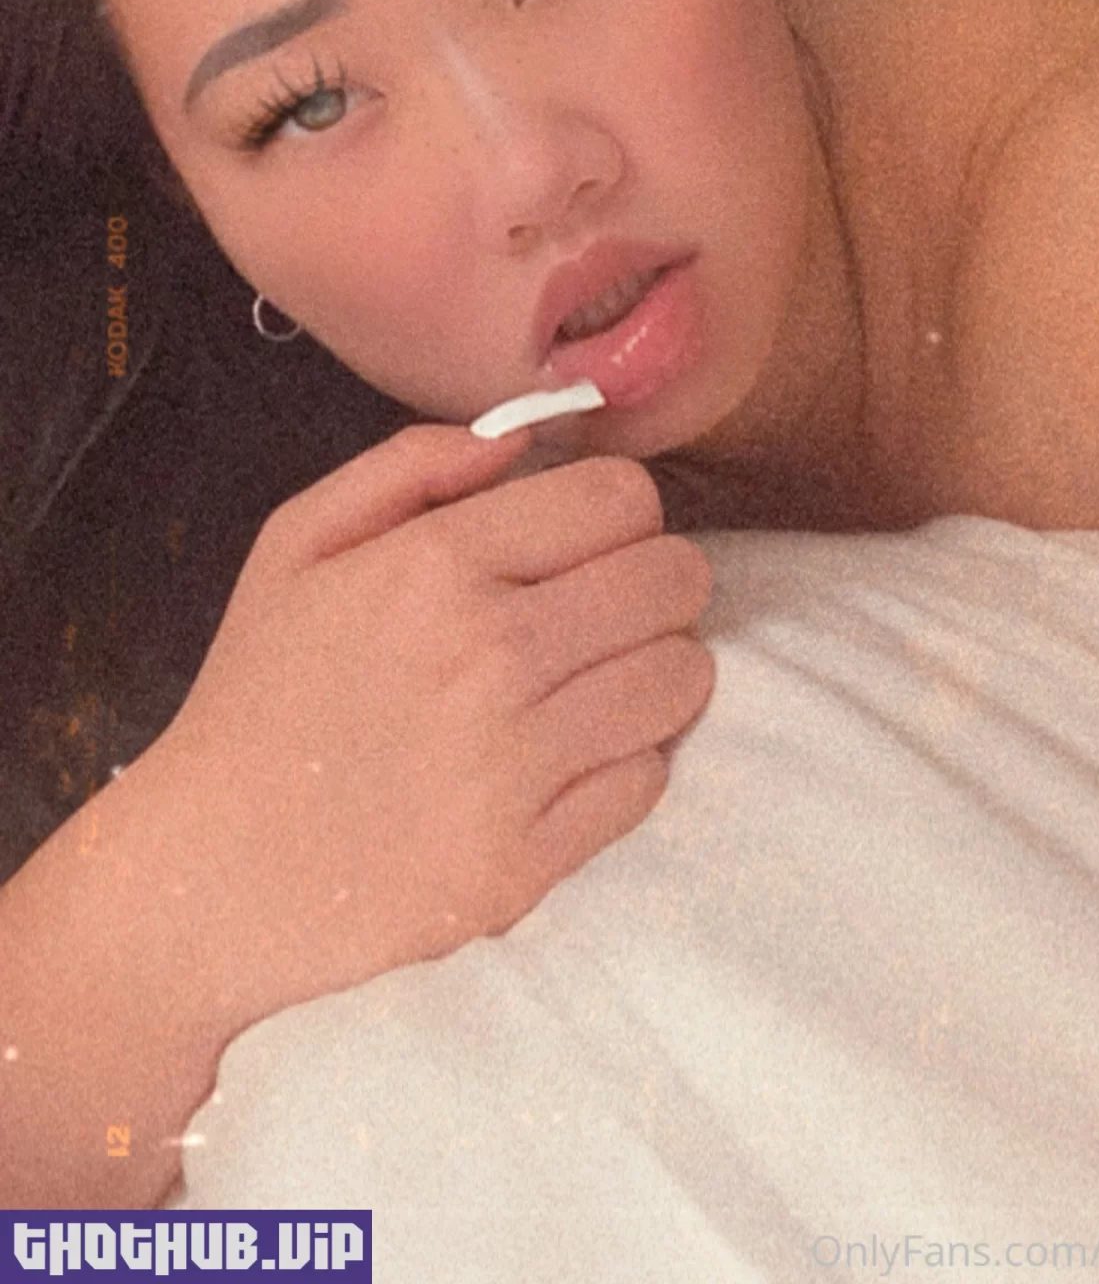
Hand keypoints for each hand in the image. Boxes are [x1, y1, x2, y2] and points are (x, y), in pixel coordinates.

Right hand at [135, 421, 714, 1023]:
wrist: (210, 870)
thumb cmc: (259, 691)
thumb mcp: (298, 543)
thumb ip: (412, 465)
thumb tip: (523, 436)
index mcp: (438, 567)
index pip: (622, 497)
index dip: (618, 509)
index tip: (589, 538)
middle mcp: (493, 656)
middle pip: (674, 579)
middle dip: (656, 578)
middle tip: (609, 605)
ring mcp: (515, 767)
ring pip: (681, 678)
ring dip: (657, 667)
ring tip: (602, 677)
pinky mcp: (528, 862)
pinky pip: (647, 781)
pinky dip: (626, 762)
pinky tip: (572, 756)